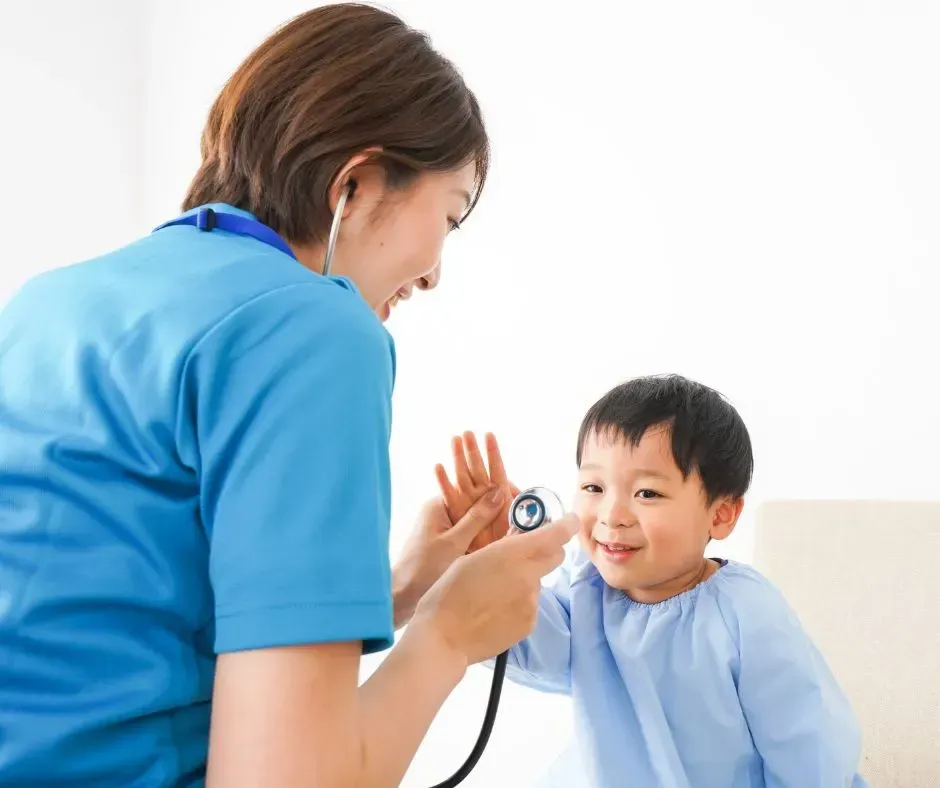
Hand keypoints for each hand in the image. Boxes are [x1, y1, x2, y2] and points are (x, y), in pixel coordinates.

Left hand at [392, 488, 505, 628]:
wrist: (401, 596)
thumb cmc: (422, 569)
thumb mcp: (454, 542)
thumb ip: (476, 518)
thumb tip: (499, 491)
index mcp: (439, 503)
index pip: (473, 484)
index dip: (496, 487)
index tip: (519, 494)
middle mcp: (441, 510)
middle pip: (475, 499)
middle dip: (497, 502)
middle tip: (523, 509)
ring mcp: (444, 525)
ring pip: (475, 516)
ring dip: (492, 518)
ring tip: (516, 523)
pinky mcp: (447, 540)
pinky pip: (471, 531)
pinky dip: (484, 532)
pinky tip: (500, 538)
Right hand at [410, 512, 579, 666]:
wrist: (444, 637)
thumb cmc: (449, 593)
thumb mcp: (472, 558)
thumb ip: (502, 549)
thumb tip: (519, 541)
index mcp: (513, 554)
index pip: (556, 534)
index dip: (567, 524)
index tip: (569, 521)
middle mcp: (529, 577)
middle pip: (556, 556)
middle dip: (547, 549)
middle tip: (524, 552)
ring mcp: (531, 602)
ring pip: (539, 582)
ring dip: (526, 580)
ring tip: (495, 591)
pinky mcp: (529, 623)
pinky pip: (531, 605)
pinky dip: (519, 602)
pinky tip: (495, 609)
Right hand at [435, 432, 518, 552]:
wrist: (488, 566)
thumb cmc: (505, 545)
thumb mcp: (517, 523)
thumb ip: (515, 504)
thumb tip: (516, 488)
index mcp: (499, 496)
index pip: (497, 469)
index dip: (493, 453)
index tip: (489, 435)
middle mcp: (482, 496)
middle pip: (477, 469)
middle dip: (472, 450)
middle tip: (467, 432)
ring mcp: (467, 503)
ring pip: (462, 476)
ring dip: (458, 458)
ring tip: (454, 440)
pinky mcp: (455, 514)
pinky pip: (448, 496)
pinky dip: (443, 482)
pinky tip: (439, 467)